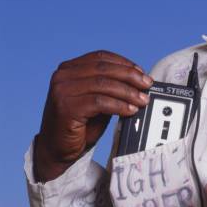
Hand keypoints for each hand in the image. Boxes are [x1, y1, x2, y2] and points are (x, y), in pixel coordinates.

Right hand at [34, 50, 153, 181]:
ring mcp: (62, 90)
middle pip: (104, 69)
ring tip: (142, 100)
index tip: (142, 73)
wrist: (58, 149)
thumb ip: (111, 88)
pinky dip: (119, 105)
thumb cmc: (80, 125)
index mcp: (69, 68)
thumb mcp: (98, 100)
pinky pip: (99, 102)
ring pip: (103, 84)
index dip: (124, 63)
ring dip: (128, 92)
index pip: (101, 57)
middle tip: (147, 85)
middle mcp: (63, 75)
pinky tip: (130, 110)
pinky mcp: (66, 107)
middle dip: (130, 76)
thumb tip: (139, 82)